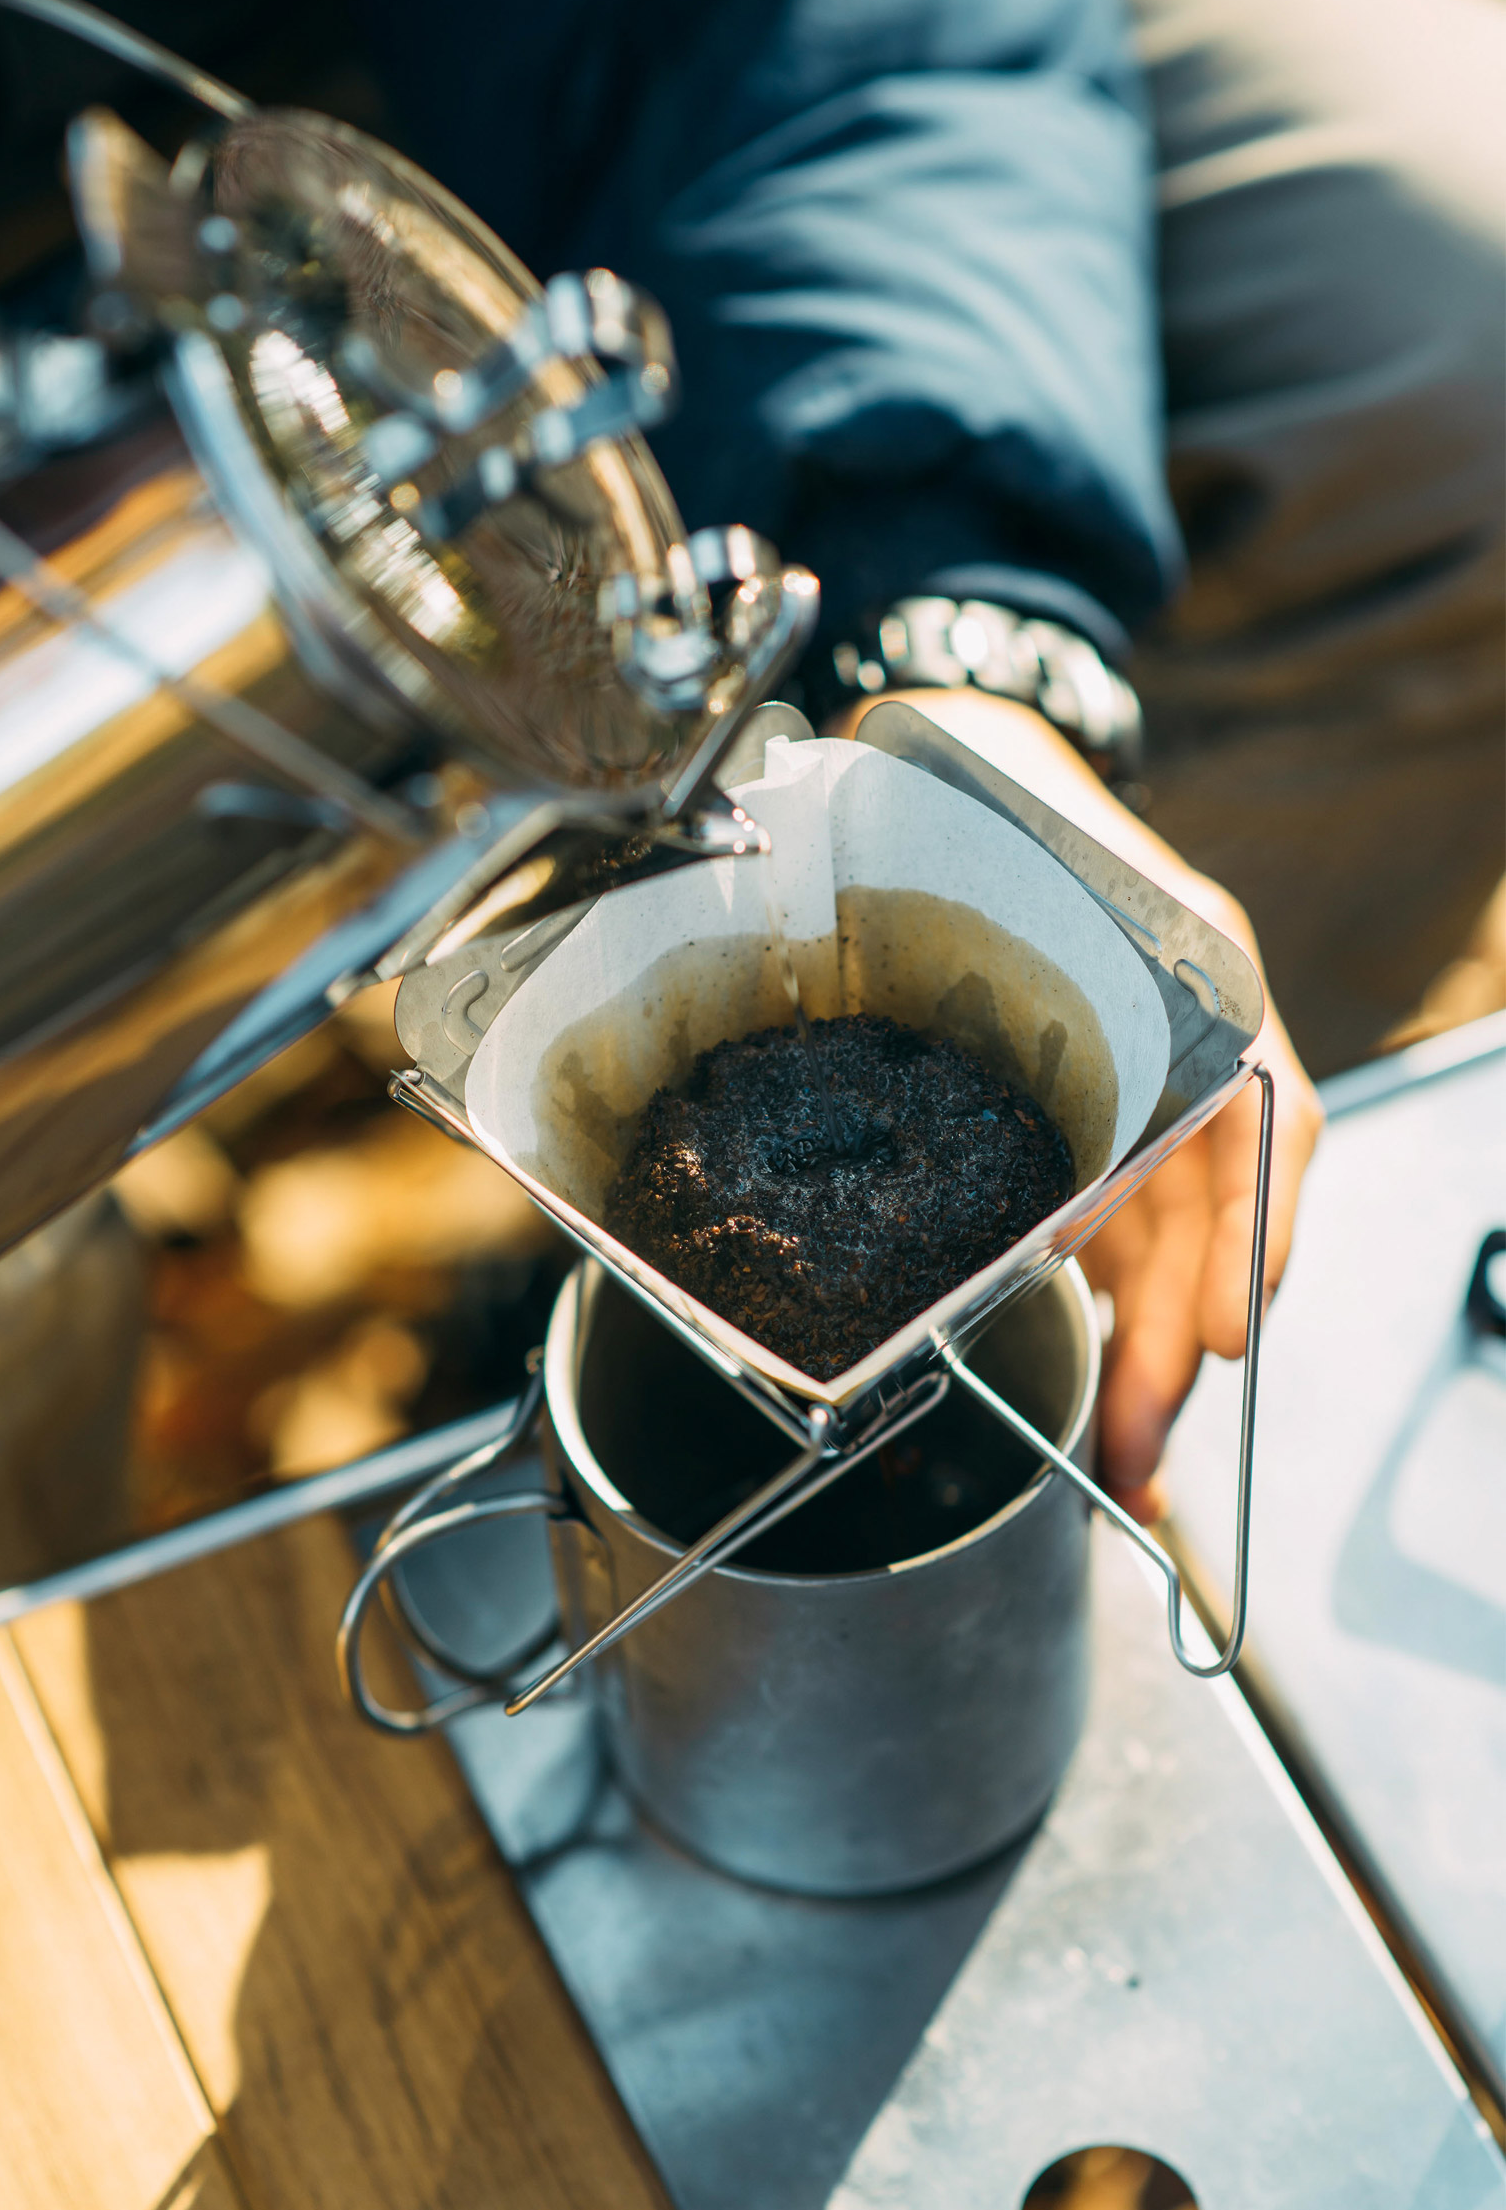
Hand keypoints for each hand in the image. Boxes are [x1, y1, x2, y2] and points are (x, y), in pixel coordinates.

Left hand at [838, 686, 1322, 1519]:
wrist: (956, 748)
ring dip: (1155, 1352)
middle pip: (1207, 1207)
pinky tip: (1101, 1382)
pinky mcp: (1087, 1116)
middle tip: (1140, 1456)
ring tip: (1127, 1461)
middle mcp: (1180, 1036)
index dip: (1244, 1227)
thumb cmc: (965, 773)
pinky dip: (1120, 1309)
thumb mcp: (978, 797)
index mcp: (1184, 965)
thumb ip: (972, 898)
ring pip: (1170, 1236)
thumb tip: (960, 1058)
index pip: (1254, 1111)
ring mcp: (1138, 1082)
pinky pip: (1123, 1224)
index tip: (1220, 1329)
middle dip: (1179, 1339)